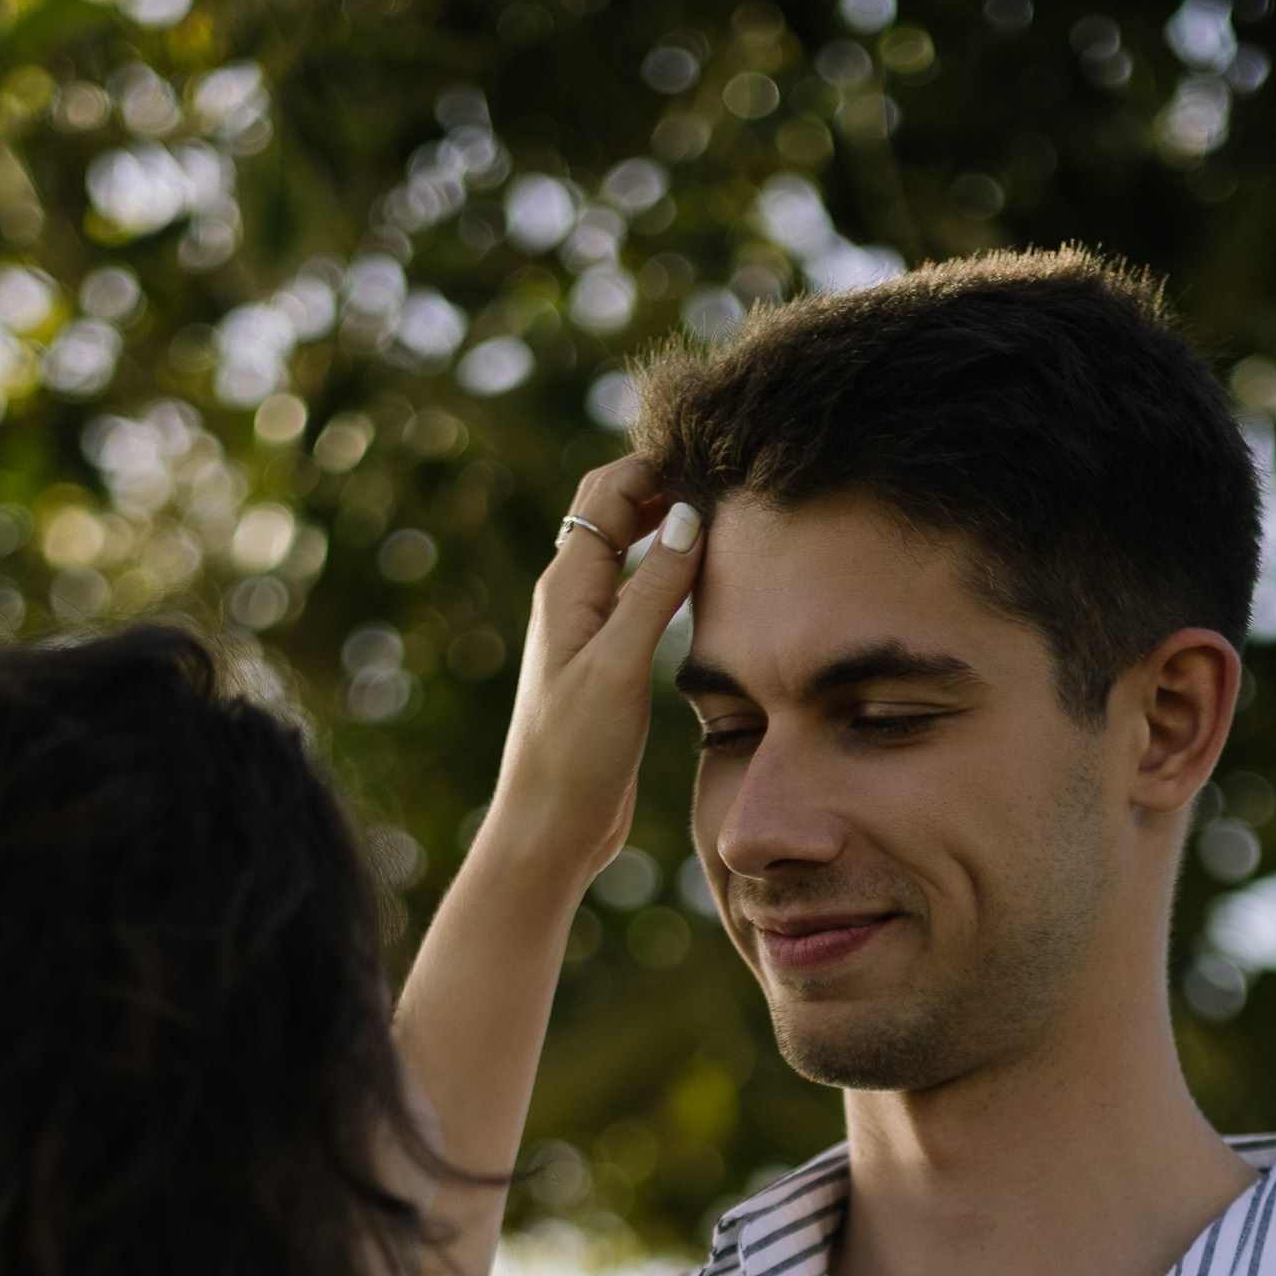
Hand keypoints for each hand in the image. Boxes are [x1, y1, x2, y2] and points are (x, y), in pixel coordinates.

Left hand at [485, 455, 705, 888]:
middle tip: (724, 466)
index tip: (712, 448)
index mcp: (567, 587)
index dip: (655, 462)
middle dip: (661, 480)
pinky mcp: (606, 660)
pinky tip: (704, 574)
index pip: (608, 492)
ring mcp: (589, 628)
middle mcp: (573, 597)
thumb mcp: (621, 666)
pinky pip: (639, 591)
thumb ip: (654, 590)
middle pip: (613, 510)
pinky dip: (669, 568)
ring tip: (722, 506)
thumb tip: (690, 514)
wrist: (551, 827)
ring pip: (628, 549)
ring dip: (666, 522)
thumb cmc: (576, 753)